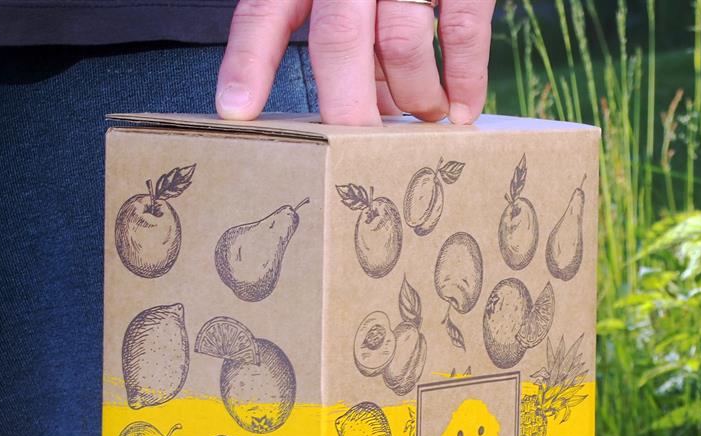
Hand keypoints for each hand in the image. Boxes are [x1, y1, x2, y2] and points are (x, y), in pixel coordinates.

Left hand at [216, 0, 494, 125]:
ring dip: (414, 99)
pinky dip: (464, 81)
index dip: (250, 63)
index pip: (266, 12)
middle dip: (349, 111)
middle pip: (339, 42)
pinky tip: (461, 112)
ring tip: (423, 119)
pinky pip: (462, 32)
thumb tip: (364, 110)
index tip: (236, 110)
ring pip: (403, 46)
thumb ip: (345, 42)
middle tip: (359, 156)